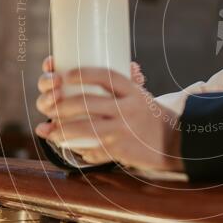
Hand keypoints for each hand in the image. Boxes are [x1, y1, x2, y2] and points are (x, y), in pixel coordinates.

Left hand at [35, 58, 181, 172]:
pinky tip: (64, 144)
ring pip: (84, 128)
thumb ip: (116, 85)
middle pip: (87, 102)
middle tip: (51, 106)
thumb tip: (84, 72)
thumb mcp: (138, 94)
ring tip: (50, 129)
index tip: (66, 75)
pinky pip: (91, 148)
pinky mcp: (120, 149)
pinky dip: (75, 147)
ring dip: (62, 129)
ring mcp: (123, 130)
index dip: (83, 74)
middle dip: (62, 105)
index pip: (105, 76)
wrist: (171, 141)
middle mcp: (128, 109)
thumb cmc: (148, 114)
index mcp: (132, 91)